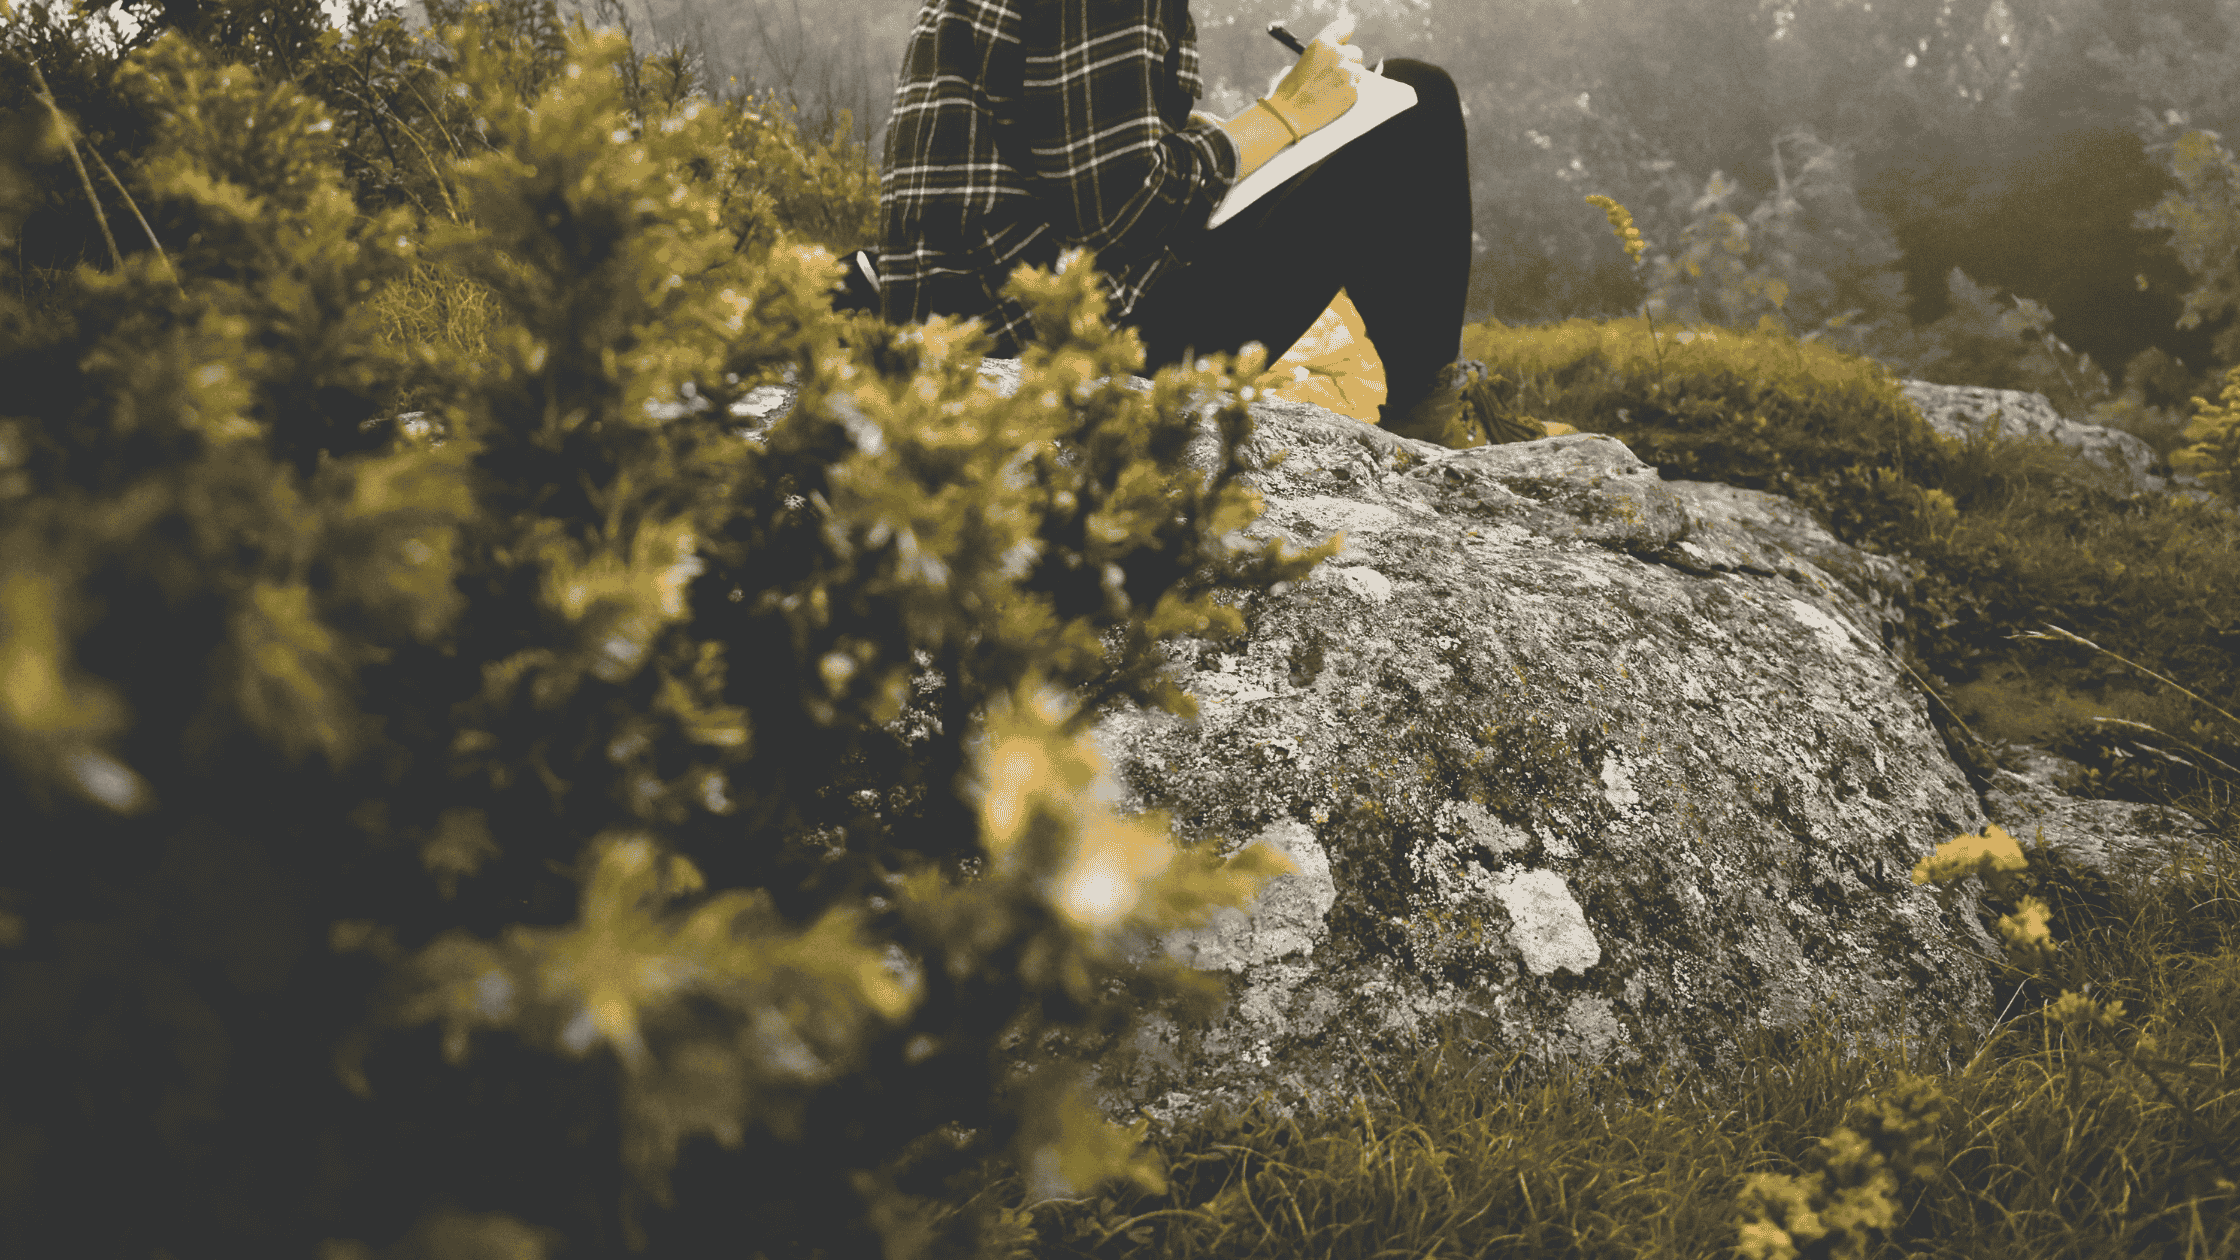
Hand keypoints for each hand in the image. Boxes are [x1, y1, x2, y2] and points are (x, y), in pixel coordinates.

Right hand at [1266, 11, 1362, 134]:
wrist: (1289, 115)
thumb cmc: (1291, 88)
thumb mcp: (1304, 60)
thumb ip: (1324, 52)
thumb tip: (1341, 50)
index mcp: (1323, 43)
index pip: (1346, 27)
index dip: (1345, 36)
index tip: (1345, 41)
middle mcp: (1338, 55)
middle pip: (1356, 52)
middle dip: (1348, 60)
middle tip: (1334, 72)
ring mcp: (1348, 74)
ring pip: (1359, 71)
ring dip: (1350, 77)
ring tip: (1330, 88)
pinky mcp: (1353, 92)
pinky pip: (1356, 89)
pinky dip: (1347, 93)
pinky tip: (1331, 99)